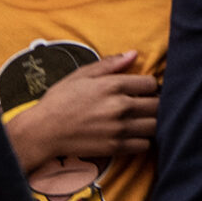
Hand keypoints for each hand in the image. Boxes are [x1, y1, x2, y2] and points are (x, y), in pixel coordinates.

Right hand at [2, 52, 158, 167]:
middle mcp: (120, 106)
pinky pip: (144, 145)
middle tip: (146, 104)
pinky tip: (133, 134)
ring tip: (142, 120)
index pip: (151, 84)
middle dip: (155, 103)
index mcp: (112, 85)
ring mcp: (119, 129)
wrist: (43, 131)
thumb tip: (134, 53)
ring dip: (152, 122)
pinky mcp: (115, 147)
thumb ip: (110, 64)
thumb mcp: (81, 75)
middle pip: (157, 105)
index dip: (149, 85)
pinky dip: (143, 140)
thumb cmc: (60, 100)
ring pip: (154, 126)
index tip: (143, 89)